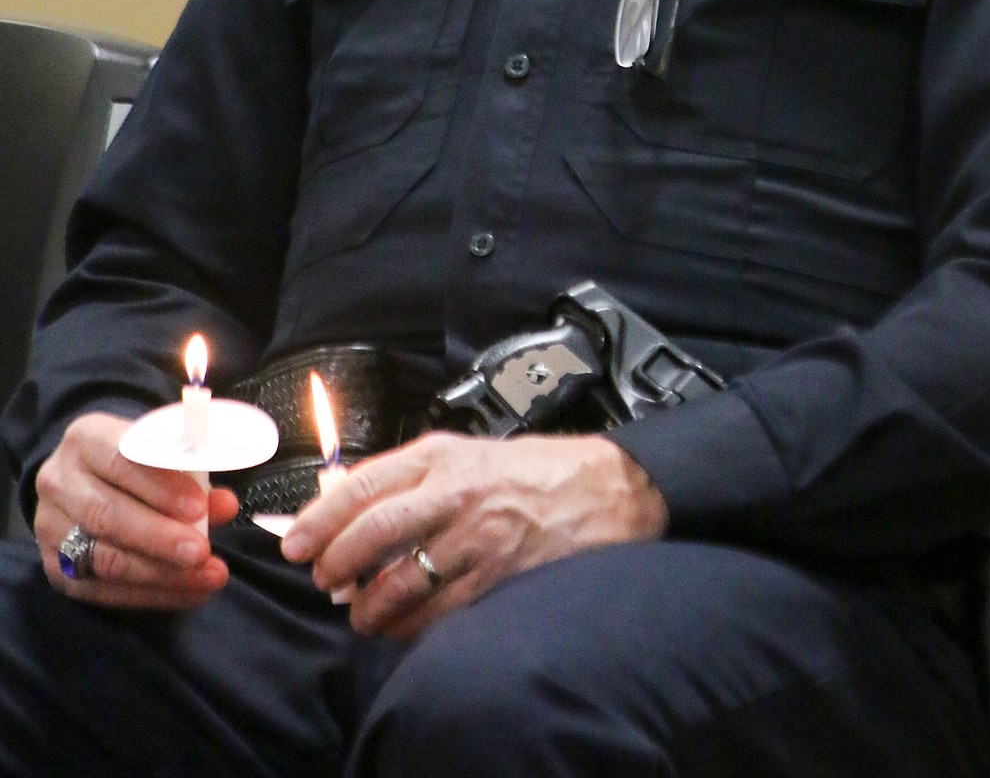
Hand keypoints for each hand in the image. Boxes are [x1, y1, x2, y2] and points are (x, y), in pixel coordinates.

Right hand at [34, 412, 238, 608]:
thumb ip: (193, 475)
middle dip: (160, 538)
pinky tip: (188, 593)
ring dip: (161, 573)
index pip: (121, 460)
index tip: (199, 507)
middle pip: (108, 515)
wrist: (88, 478)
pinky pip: (102, 590)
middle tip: (203, 552)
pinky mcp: (55, 567)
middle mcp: (60, 481)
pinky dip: (150, 594)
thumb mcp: (162, 452)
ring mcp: (51, 527)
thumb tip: (225, 506)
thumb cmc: (136, 460)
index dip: (160, 486)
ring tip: (207, 577)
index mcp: (86, 438)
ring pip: (105, 558)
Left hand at [281, 430, 667, 639]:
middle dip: (334, 564)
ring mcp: (477, 535)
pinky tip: (400, 627)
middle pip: (371, 532)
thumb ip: (409, 475)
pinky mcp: (498, 574)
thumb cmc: (531, 470)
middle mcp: (455, 491)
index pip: (361, 485)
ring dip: (367, 607)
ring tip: (360, 614)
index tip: (295, 542)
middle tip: (324, 580)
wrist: (604, 487)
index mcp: (441, 455)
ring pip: (399, 579)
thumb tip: (343, 500)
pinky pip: (437, 611)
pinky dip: (408, 626)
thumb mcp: (465, 452)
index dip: (319, 518)